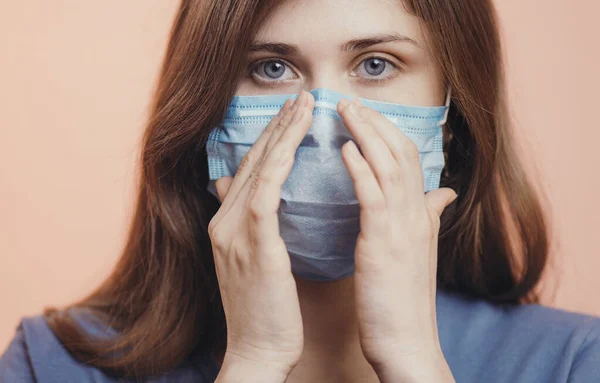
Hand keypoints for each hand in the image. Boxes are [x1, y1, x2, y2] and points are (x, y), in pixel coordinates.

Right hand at [209, 91, 314, 381]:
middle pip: (253, 162)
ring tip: (304, 106)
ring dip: (281, 135)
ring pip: (259, 170)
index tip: (293, 113)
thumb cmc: (266, 309)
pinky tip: (296, 143)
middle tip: (301, 96)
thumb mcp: (251, 262)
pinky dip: (280, 166)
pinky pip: (266, 196)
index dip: (271, 138)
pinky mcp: (252, 247)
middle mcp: (224, 222)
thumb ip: (247, 225)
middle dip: (278, 126)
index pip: (251, 170)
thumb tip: (242, 193)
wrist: (258, 351)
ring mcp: (233, 233)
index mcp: (226, 224)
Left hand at [337, 98, 455, 381]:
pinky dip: (361, 169)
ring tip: (344, 109)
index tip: (364, 113)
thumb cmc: (402, 300)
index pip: (409, 158)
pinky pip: (374, 197)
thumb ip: (430, 216)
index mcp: (421, 216)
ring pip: (390, 166)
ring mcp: (403, 228)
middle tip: (348, 99)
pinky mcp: (384, 245)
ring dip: (367, 133)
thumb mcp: (418, 252)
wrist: (406, 342)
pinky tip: (346, 149)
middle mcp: (417, 215)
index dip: (388, 131)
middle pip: (401, 152)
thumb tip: (444, 192)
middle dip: (376, 121)